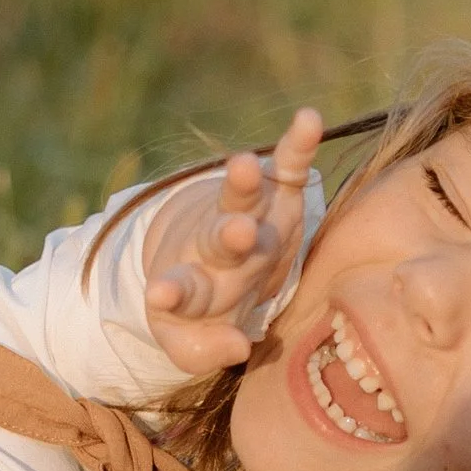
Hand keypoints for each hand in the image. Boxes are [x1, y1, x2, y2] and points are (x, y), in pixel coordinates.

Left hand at [140, 104, 323, 373]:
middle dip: (229, 237)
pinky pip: (288, 164)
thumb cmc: (208, 305)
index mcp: (196, 286)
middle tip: (236, 231)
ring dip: (244, 183)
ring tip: (244, 166)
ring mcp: (247, 213)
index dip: (174, 295)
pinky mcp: (276, 189)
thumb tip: (238, 347)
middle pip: (219, 242)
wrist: (218, 250)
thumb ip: (203, 350)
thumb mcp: (194, 337)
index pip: (184, 292)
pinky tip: (309, 119)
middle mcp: (218, 246)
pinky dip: (299, 143)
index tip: (161, 294)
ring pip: (242, 197)